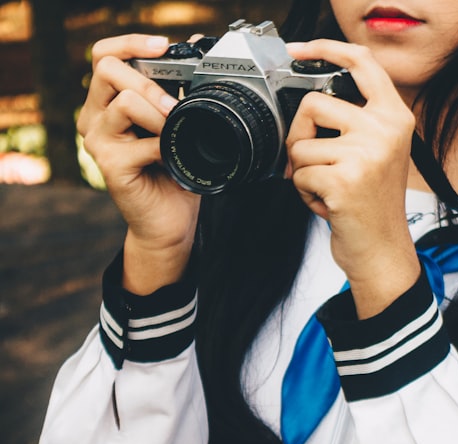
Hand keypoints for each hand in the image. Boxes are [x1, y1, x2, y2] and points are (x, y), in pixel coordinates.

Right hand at [77, 34, 200, 293]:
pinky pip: (138, 140)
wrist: (170, 223)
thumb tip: (197, 47)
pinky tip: (172, 156)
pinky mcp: (108, 164)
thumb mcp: (179, 126)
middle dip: (149, 81)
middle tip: (175, 105)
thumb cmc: (175, 174)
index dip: (130, 43)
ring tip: (176, 131)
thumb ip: (179, 92)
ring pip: (122, 101)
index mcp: (109, 103)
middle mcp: (96, 118)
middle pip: (106, 69)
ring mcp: (98, 141)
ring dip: (158, 112)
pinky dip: (163, 144)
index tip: (164, 46)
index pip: (103, 55)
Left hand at [285, 40, 420, 318]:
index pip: (363, 64)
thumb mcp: (377, 152)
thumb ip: (356, 120)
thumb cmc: (373, 204)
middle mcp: (385, 130)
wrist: (382, 250)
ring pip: (300, 144)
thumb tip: (307, 99)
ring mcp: (366, 154)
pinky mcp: (344, 180)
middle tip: (315, 160)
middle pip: (314, 104)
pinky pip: (298, 174)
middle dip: (300, 135)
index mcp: (395, 118)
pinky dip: (304, 193)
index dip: (328, 48)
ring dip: (303, 171)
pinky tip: (328, 203)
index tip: (299, 50)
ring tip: (330, 188)